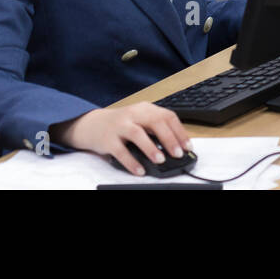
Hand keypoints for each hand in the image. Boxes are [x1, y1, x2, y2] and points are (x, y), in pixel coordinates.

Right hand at [54, 102, 191, 174]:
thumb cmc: (121, 124)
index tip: (188, 147)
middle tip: (177, 154)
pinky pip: (120, 151)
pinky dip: (131, 162)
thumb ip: (156, 130)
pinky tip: (140, 170)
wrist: (91, 124)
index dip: (180, 132)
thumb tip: (176, 147)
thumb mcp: (140, 120)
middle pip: (155, 122)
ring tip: (160, 160)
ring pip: (138, 134)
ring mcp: (119, 125)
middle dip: (169, 138)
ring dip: (151, 148)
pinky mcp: (107, 139)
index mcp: (145, 108)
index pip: (168, 116)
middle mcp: (133, 114)